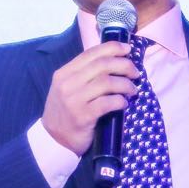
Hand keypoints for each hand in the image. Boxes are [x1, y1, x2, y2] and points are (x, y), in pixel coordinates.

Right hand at [40, 40, 139, 154]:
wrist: (53, 140)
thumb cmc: (65, 111)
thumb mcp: (67, 88)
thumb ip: (84, 74)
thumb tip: (113, 60)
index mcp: (64, 73)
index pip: (91, 53)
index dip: (112, 48)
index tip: (128, 49)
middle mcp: (67, 84)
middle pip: (102, 65)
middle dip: (124, 65)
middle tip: (135, 73)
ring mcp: (74, 100)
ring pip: (107, 82)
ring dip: (125, 84)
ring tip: (132, 90)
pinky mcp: (82, 117)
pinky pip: (107, 103)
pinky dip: (120, 101)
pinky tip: (124, 103)